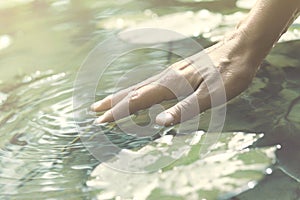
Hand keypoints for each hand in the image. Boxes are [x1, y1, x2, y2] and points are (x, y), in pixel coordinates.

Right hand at [91, 31, 260, 125]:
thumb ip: (185, 108)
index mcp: (172, 85)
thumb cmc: (230, 73)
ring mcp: (171, 73)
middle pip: (133, 91)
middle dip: (113, 103)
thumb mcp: (212, 95)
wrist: (241, 48)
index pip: (138, 101)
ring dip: (121, 95)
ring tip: (108, 101)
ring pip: (140, 85)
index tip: (100, 121)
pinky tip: (138, 91)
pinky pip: (150, 82)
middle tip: (94, 110)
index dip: (119, 112)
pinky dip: (137, 89)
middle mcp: (167, 78)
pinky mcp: (178, 71)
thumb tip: (159, 122)